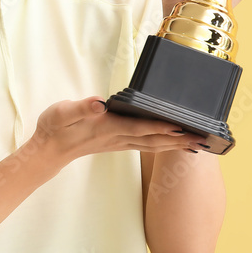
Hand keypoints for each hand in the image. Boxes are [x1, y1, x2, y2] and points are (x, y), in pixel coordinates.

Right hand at [29, 97, 204, 169]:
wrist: (49, 149)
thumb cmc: (55, 128)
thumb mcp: (62, 113)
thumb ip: (81, 108)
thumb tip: (98, 103)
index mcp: (106, 128)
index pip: (138, 128)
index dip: (159, 127)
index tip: (180, 127)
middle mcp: (116, 138)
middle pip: (153, 141)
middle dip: (178, 140)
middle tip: (202, 139)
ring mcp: (118, 143)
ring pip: (153, 146)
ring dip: (175, 145)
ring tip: (197, 144)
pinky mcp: (118, 143)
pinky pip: (146, 146)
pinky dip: (164, 146)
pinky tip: (174, 144)